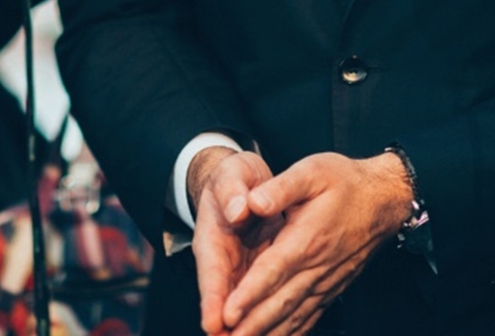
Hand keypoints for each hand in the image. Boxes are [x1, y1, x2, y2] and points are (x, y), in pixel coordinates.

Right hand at [191, 149, 281, 335]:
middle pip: (224, 302)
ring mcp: (239, 273)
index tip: (214, 324)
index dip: (213, 300)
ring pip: (244, 309)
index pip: (211, 274)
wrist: (240, 182)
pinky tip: (284, 335)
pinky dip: (271, 323)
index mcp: (212, 240)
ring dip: (252, 330)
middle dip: (230, 329)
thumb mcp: (232, 176)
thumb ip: (233, 192)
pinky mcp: (256, 277)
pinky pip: (261, 303)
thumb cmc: (234, 178)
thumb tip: (238, 210)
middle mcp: (223, 264)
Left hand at [222, 152, 413, 335]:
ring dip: (268, 334)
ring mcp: (325, 281)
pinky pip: (309, 317)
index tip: (227, 312)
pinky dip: (292, 333)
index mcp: (306, 237)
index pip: (272, 271)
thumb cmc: (345, 182)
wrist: (382, 199)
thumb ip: (280, 187)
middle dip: (251, 325)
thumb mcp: (311, 171)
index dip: (249, 294)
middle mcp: (316, 266)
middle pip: (279, 303)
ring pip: (294, 316)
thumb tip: (253, 201)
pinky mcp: (332, 287)